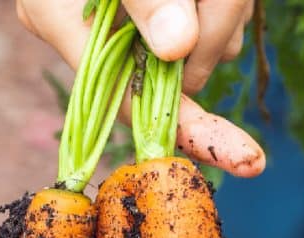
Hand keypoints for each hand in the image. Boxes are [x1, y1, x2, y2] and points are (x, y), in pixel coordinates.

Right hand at [17, 0, 265, 176]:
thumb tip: (176, 47)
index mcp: (60, 20)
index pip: (131, 100)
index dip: (190, 129)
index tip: (243, 156)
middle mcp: (87, 29)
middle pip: (179, 70)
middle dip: (218, 29)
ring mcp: (126, 20)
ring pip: (205, 44)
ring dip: (227, 8)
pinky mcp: (160, 9)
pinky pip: (210, 22)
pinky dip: (226, 0)